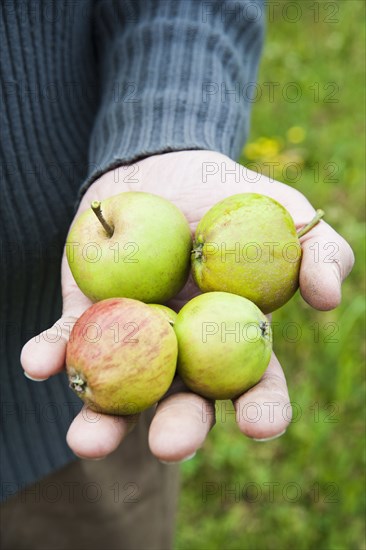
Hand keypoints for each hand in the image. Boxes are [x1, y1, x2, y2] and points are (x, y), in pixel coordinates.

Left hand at [21, 150, 353, 460]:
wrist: (163, 165)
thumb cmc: (230, 196)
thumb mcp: (287, 214)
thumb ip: (318, 253)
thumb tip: (328, 298)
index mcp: (231, 338)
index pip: (254, 384)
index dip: (261, 409)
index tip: (259, 425)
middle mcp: (181, 352)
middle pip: (183, 402)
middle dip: (178, 429)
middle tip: (171, 445)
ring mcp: (131, 339)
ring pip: (120, 390)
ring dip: (103, 420)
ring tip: (87, 439)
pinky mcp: (85, 315)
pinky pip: (67, 340)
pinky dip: (52, 353)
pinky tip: (41, 363)